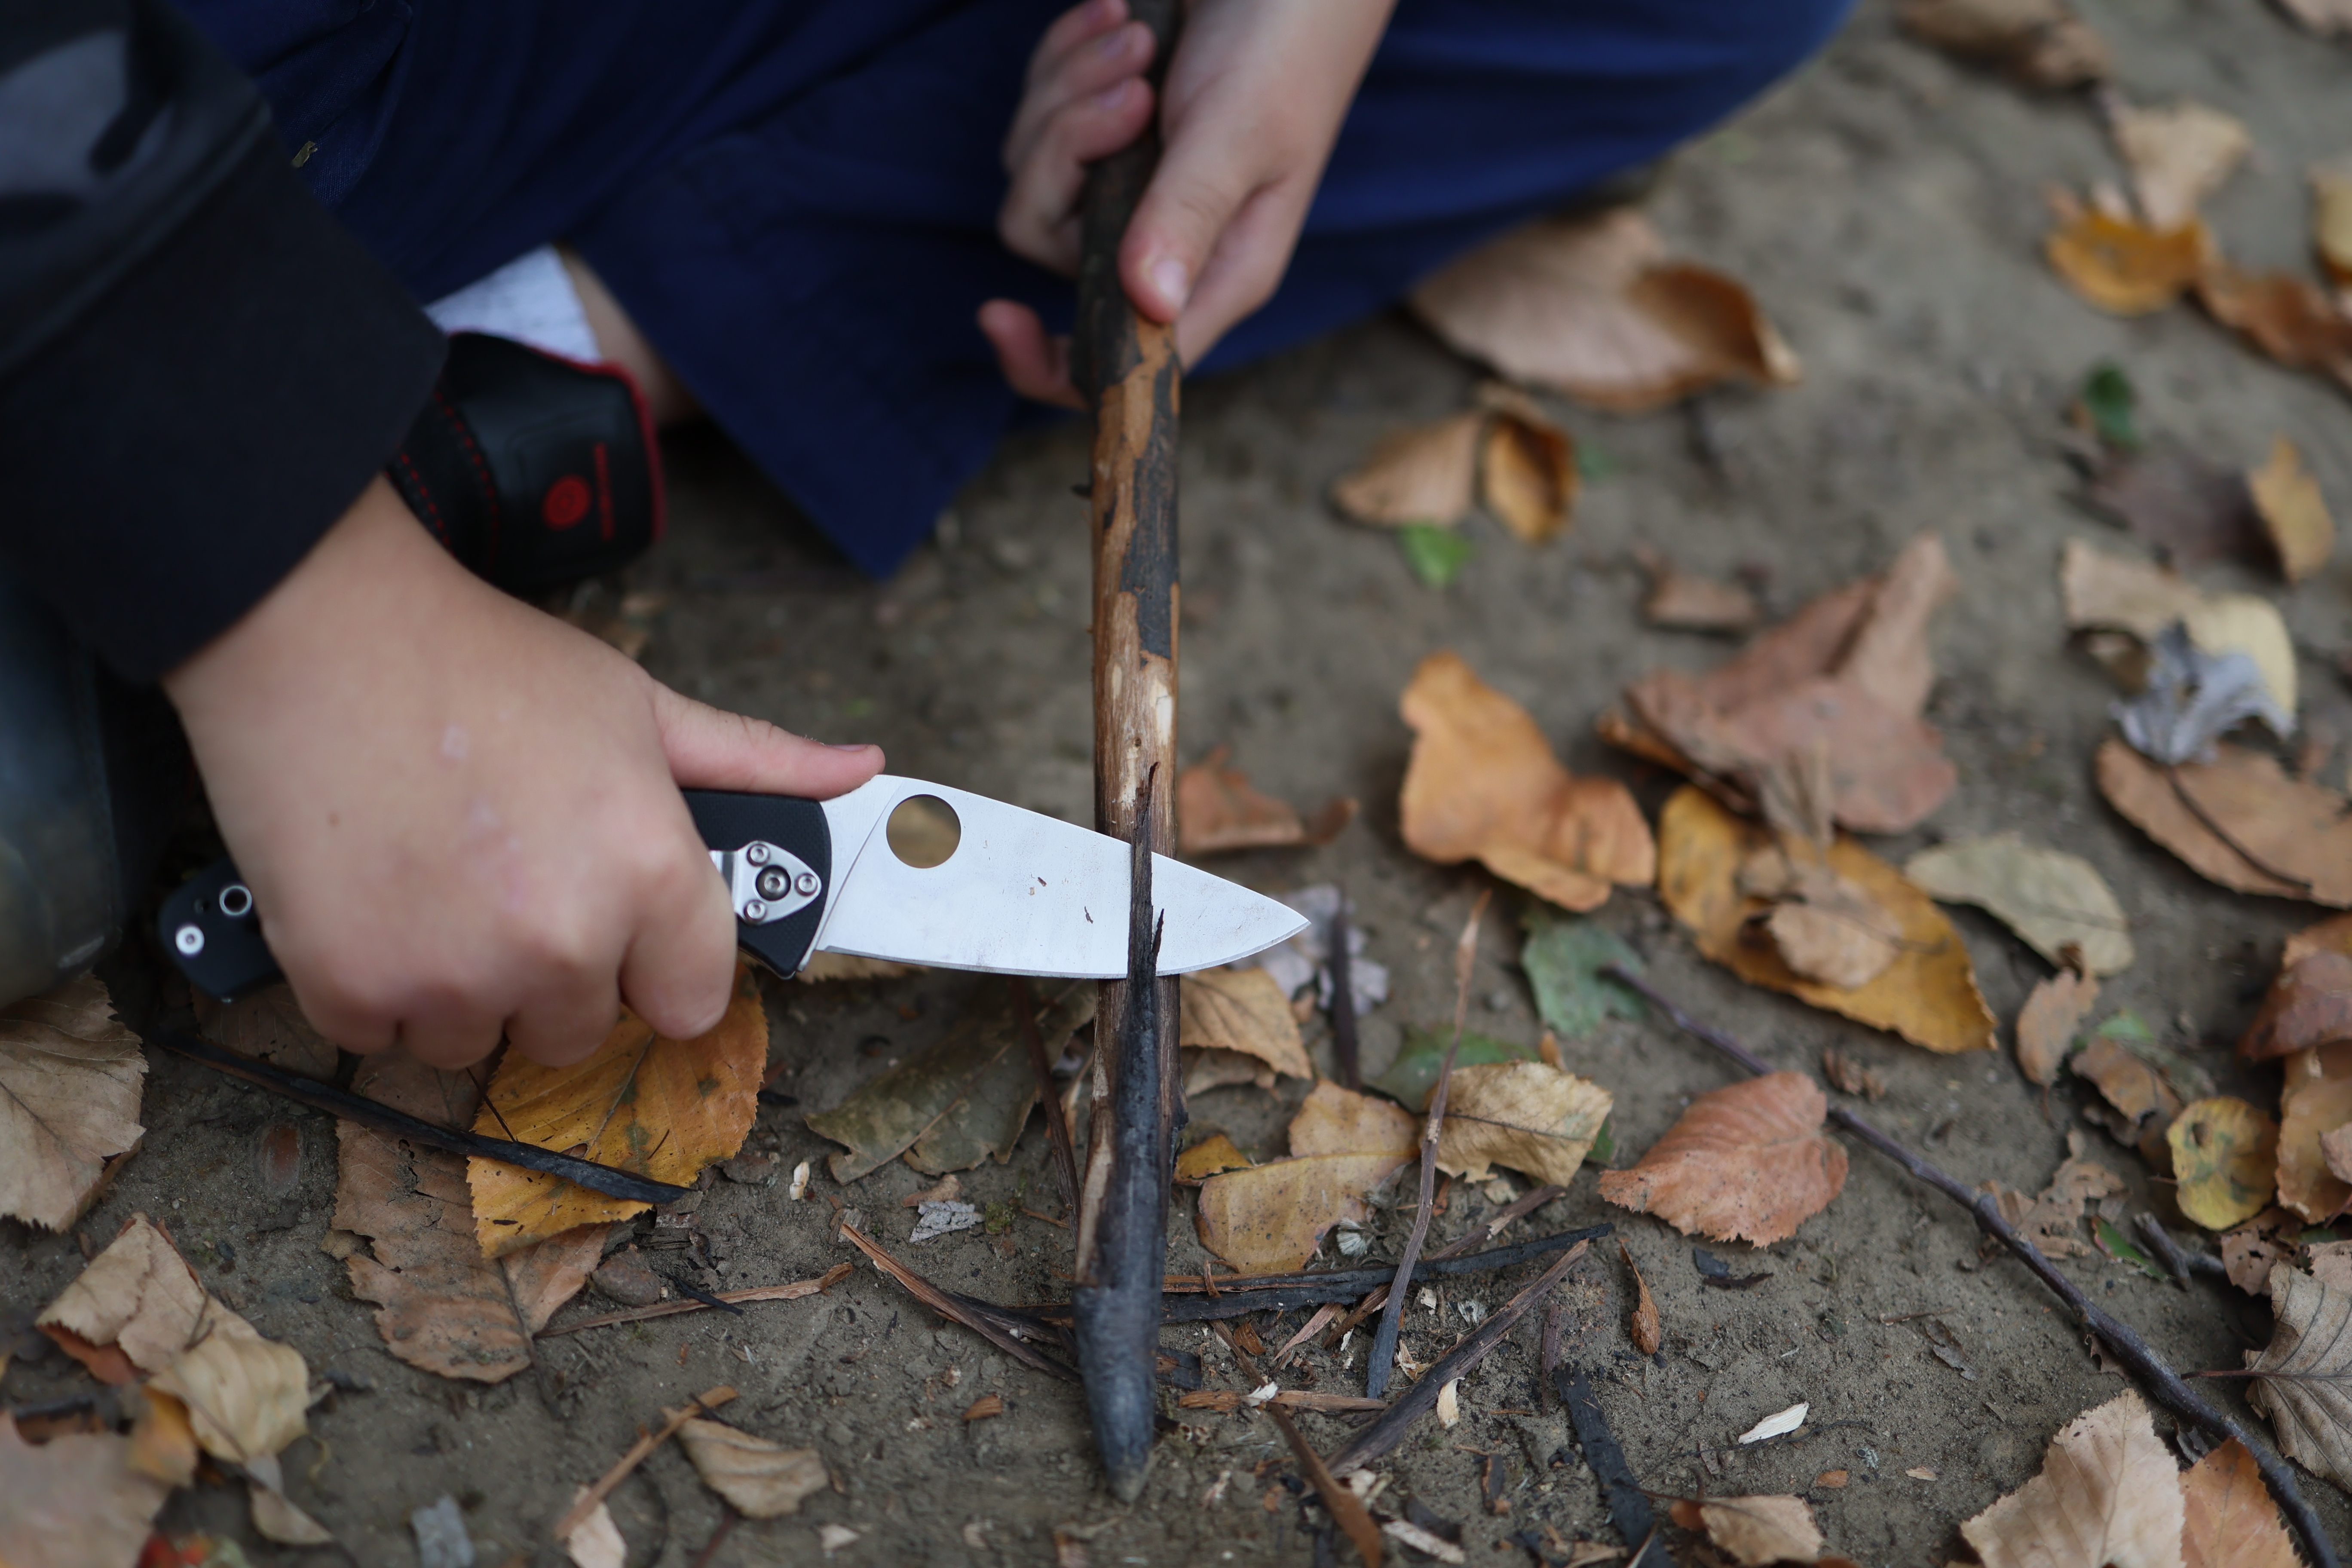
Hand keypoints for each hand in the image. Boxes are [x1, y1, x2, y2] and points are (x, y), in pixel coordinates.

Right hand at [163, 477, 881, 1068]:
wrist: (318, 633)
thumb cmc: (485, 664)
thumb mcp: (642, 705)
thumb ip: (756, 759)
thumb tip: (862, 768)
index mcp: (650, 876)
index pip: (688, 1005)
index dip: (653, 965)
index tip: (616, 924)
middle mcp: (562, 942)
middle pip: (577, 1032)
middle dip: (550, 971)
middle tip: (506, 875)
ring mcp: (452, 974)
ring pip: (477, 1041)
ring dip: (461, 984)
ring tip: (437, 876)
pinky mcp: (351, 988)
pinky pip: (384, 1036)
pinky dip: (375, 984)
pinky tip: (375, 894)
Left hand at [981, 0, 1394, 406]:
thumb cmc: (1287, 43)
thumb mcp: (1241, 130)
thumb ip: (1188, 213)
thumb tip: (1147, 305)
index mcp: (1213, 271)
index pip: (1122, 361)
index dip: (1051, 363)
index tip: (996, 316)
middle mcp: (1163, 240)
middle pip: (1047, 240)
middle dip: (1068, 155)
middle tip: (1136, 90)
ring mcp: (1127, 180)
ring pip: (1030, 170)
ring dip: (1072, 92)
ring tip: (1138, 39)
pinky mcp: (1100, 125)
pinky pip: (1037, 110)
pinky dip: (1067, 59)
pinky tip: (1122, 18)